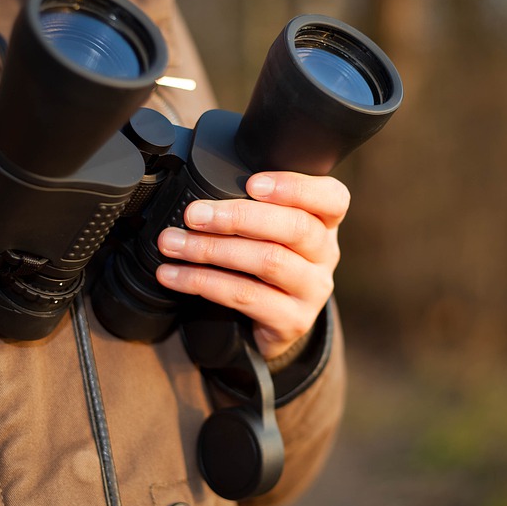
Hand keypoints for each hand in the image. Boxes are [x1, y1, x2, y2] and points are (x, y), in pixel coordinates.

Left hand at [155, 171, 349, 359]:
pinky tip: (175, 276)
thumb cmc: (267, 261)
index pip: (332, 198)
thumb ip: (253, 208)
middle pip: (296, 228)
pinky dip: (204, 282)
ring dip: (212, 250)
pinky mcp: (292, 320)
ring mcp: (313, 290)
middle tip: (195, 215)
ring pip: (268, 262)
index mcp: (324, 222)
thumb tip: (200, 196)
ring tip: (173, 244)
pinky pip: (246, 297)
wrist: (275, 321)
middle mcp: (325, 255)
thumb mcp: (271, 230)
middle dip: (240, 217)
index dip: (295, 187)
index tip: (252, 184)